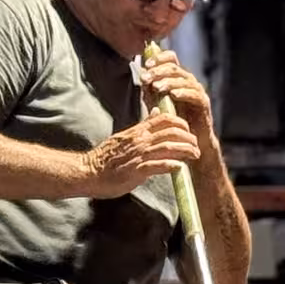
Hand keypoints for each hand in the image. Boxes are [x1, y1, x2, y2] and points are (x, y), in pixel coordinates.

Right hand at [83, 113, 199, 196]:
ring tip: (195, 155)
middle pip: (171, 132)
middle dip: (188, 138)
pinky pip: (156, 166)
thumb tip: (156, 112)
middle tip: (197, 146)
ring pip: (167, 147)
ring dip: (185, 150)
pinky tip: (179, 167)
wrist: (87, 171)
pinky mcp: (134, 171)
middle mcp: (139, 140)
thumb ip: (143, 125)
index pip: (165, 119)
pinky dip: (170, 165)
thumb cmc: (106, 157)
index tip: (189, 131)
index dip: (181, 123)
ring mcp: (137, 155)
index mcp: (138, 131)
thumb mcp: (126, 136)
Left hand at [139, 49, 213, 140]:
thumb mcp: (157, 102)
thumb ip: (150, 90)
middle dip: (158, 71)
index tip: (146, 65)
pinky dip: (183, 93)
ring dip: (168, 82)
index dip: (159, 58)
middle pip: (174, 68)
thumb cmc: (173, 120)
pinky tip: (173, 94)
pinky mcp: (203, 103)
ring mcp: (197, 91)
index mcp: (177, 78)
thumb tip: (142, 77)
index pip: (171, 59)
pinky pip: (194, 94)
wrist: (188, 139)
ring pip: (183, 80)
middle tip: (146, 77)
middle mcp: (188, 81)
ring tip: (156, 87)